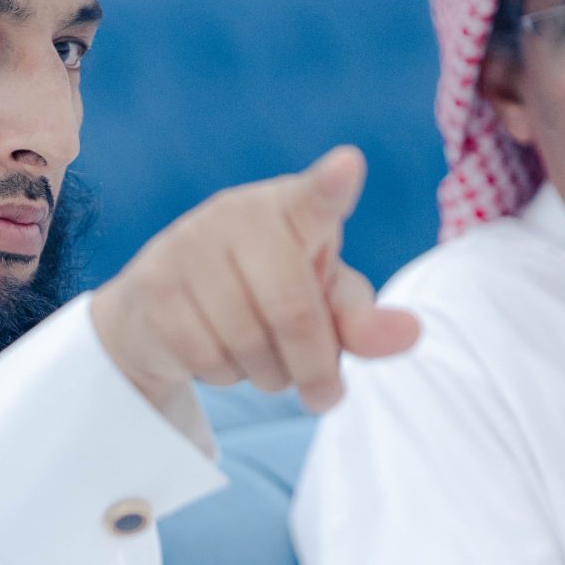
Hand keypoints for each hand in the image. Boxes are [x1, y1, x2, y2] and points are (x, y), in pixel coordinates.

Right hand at [89, 148, 420, 416]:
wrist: (161, 313)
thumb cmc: (261, 298)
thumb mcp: (321, 306)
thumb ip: (363, 320)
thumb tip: (411, 334)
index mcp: (289, 207)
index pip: (313, 199)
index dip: (330, 187)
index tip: (347, 168)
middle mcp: (236, 214)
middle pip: (293, 311)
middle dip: (314, 368)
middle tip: (324, 396)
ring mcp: (187, 247)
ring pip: (249, 343)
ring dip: (268, 375)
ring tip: (263, 362)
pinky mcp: (153, 288)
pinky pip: (207, 358)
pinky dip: (225, 376)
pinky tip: (221, 357)